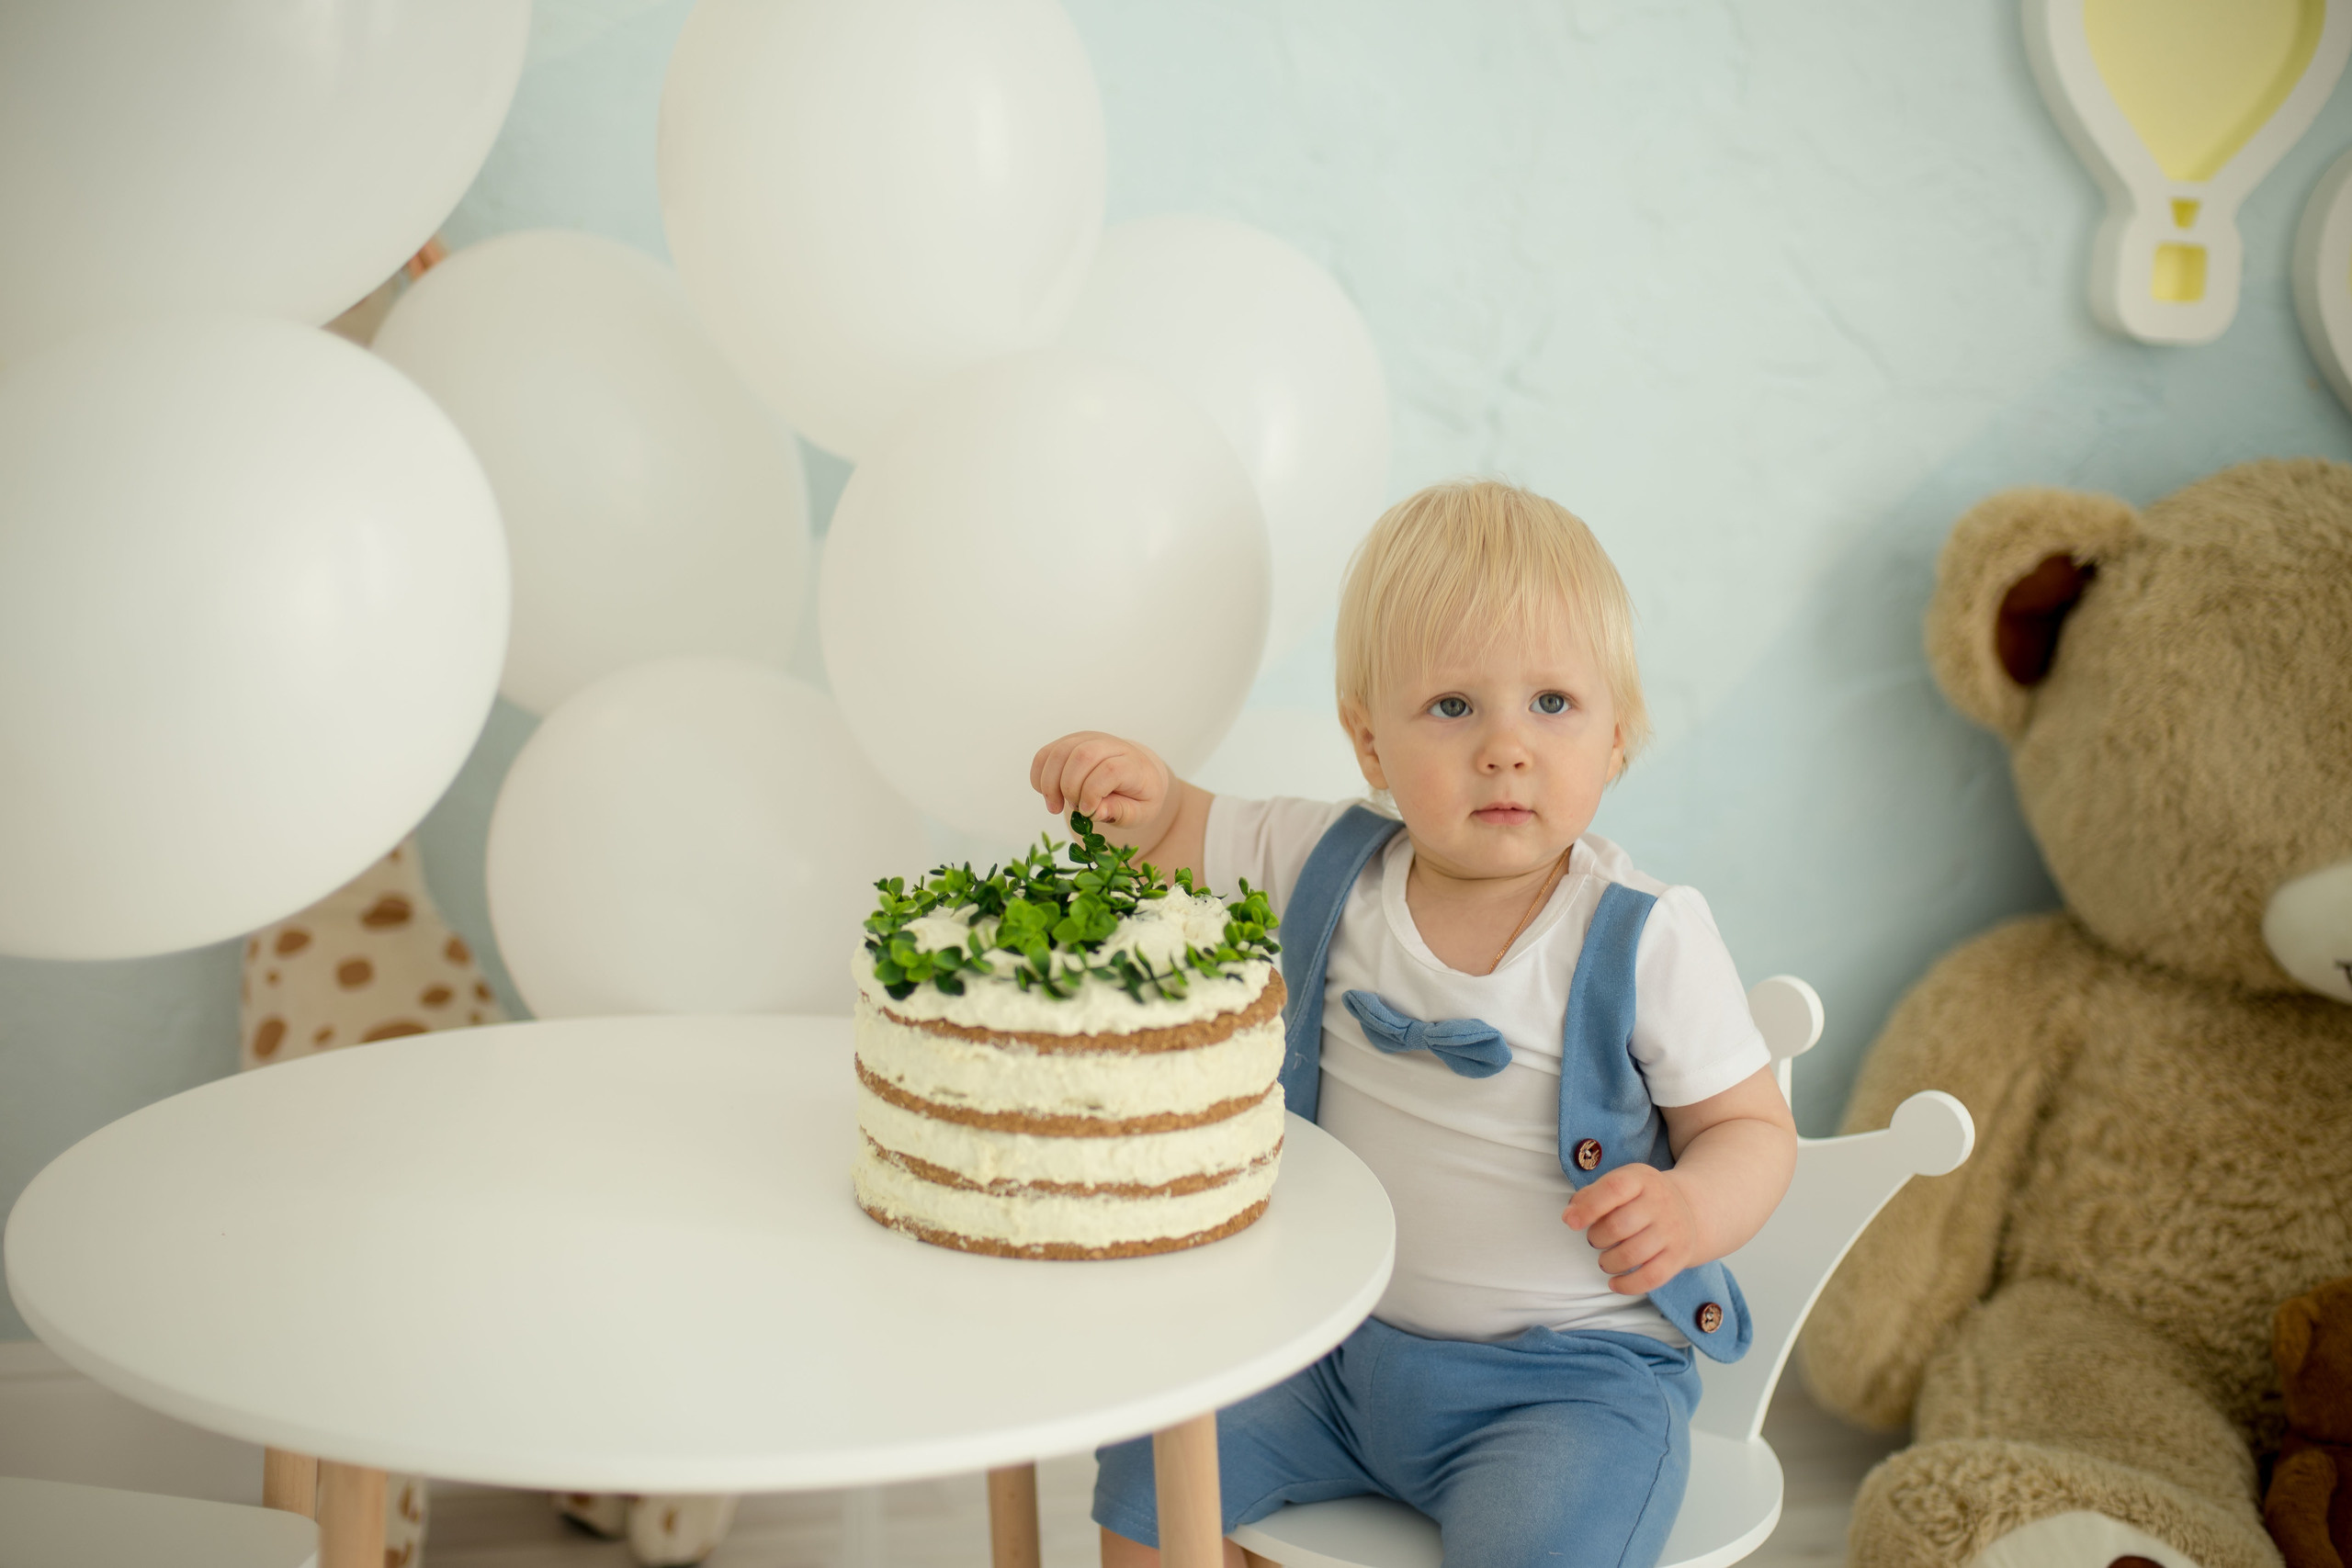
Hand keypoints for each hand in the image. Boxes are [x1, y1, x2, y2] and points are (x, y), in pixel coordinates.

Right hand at [1030, 732, 1175, 841]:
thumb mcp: (1139, 812)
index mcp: (1133, 764)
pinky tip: (1047, 794)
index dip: (1092, 792)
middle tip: (1072, 809)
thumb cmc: (1137, 797)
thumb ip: (1121, 812)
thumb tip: (1095, 811)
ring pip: (1060, 752)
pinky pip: (1046, 753)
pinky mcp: (1071, 742)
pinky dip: (1040, 775)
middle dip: (1069, 787)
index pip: (1109, 770)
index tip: (1087, 812)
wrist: (1136, 775)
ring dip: (1050, 783)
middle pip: (1082, 755)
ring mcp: (1089, 740)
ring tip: (1054, 806)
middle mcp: (1111, 745)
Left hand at [1562, 1164, 1699, 1294]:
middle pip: (1618, 1226)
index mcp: (1641, 1179)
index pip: (1613, 1189)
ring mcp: (1673, 1230)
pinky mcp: (1680, 1255)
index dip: (1588, 1207)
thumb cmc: (1640, 1197)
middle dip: (1596, 1238)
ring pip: (1632, 1254)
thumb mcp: (1620, 1184)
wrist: (1690, 1208)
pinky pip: (1651, 1277)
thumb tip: (1569, 1217)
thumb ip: (1589, 1196)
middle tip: (1595, 1240)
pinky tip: (1614, 1283)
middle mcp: (1660, 1202)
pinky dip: (1628, 1285)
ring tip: (1605, 1261)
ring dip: (1608, 1262)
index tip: (1571, 1223)